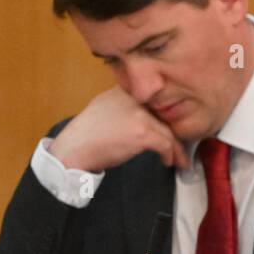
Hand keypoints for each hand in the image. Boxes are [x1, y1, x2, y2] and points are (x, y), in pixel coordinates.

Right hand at [48, 86, 188, 171]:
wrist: (72, 151)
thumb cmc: (87, 136)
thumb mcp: (104, 108)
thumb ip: (124, 106)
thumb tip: (146, 114)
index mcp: (123, 91)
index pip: (153, 101)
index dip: (164, 118)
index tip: (171, 131)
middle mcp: (133, 99)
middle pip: (164, 116)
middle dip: (174, 133)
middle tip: (180, 146)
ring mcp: (140, 114)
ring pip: (168, 131)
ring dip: (176, 148)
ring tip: (179, 159)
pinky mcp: (143, 132)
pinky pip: (166, 144)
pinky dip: (171, 155)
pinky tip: (168, 161)